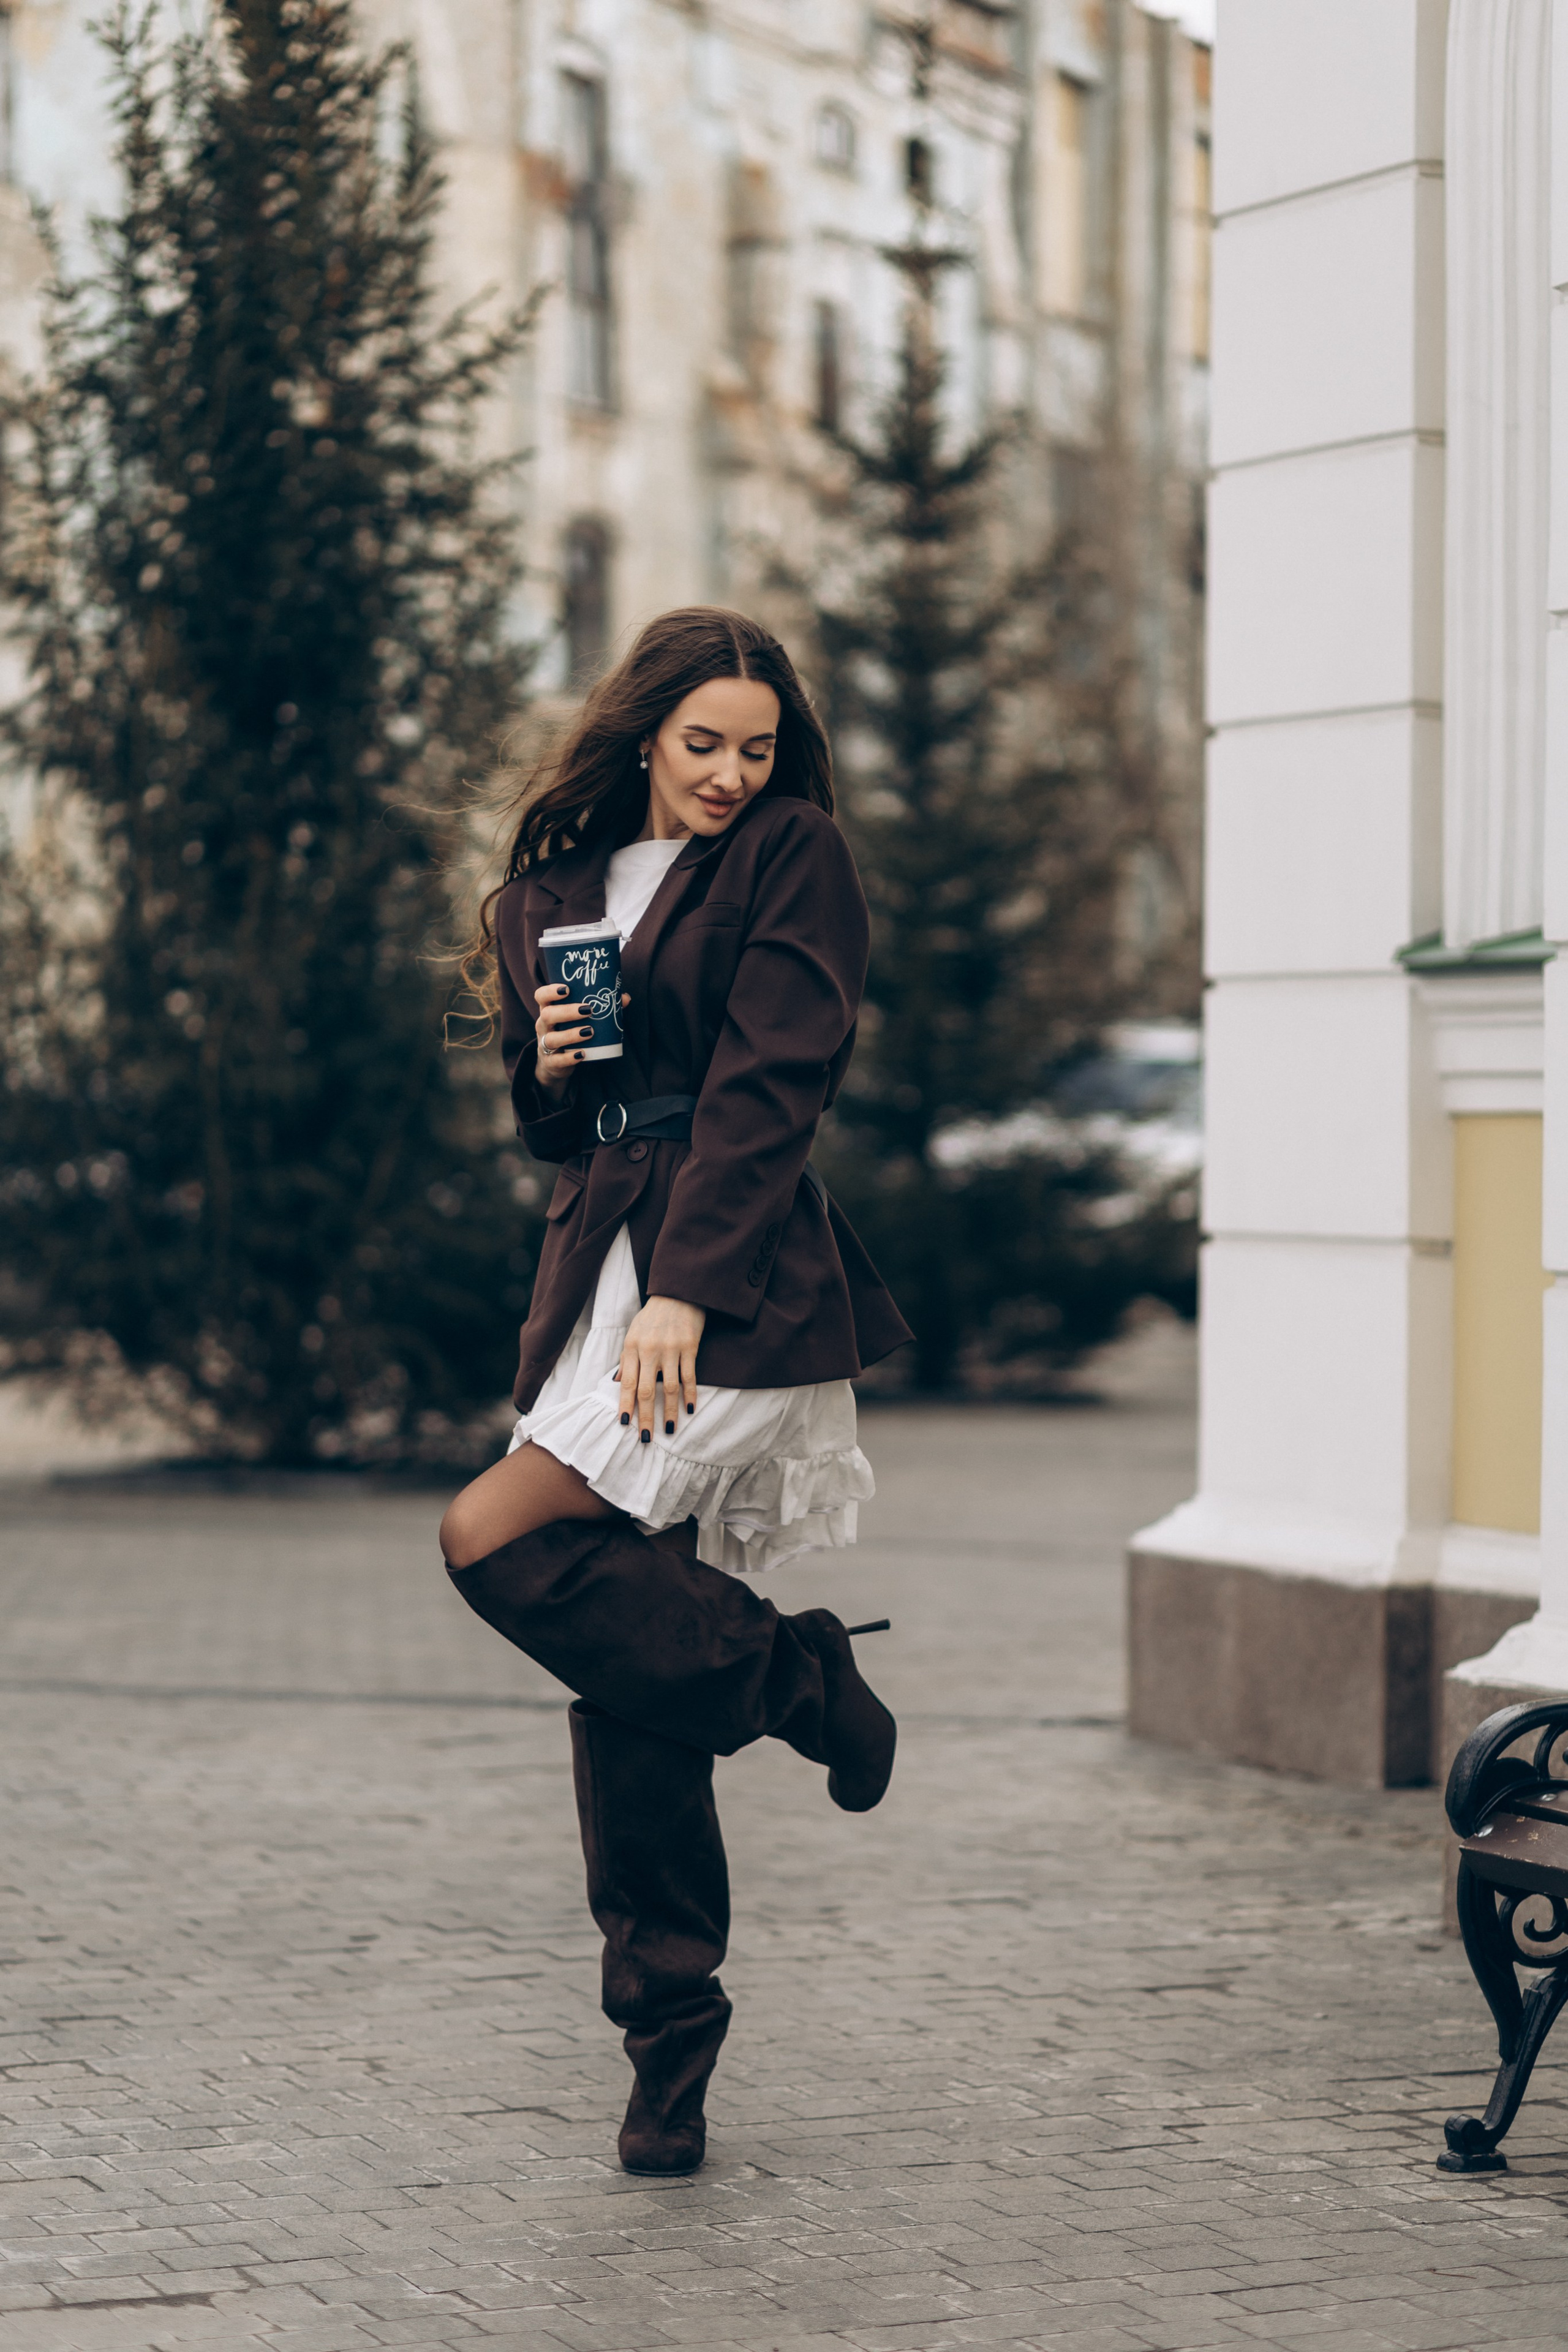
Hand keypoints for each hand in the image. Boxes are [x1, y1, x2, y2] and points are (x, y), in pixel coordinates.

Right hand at [532, 984, 629, 1100]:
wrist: (556, 1064)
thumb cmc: (570, 1032)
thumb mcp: (580, 1020)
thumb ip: (601, 1007)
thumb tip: (625, 998)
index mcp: (549, 1010)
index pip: (541, 996)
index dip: (550, 991)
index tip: (566, 989)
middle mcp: (543, 1025)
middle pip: (547, 1015)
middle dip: (567, 1011)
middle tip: (587, 1010)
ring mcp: (544, 1044)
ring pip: (551, 1038)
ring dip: (571, 1034)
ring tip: (590, 1031)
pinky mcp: (550, 1062)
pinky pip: (557, 1060)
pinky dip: (570, 1057)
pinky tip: (583, 1054)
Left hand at [617, 1295, 704, 1439]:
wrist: (677, 1292)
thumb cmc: (652, 1316)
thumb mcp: (633, 1334)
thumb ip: (626, 1359)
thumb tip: (619, 1382)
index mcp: (631, 1348)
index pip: (627, 1383)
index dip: (625, 1404)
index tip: (624, 1424)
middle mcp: (649, 1350)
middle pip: (646, 1391)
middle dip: (645, 1416)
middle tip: (645, 1438)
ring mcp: (670, 1349)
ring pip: (669, 1388)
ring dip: (669, 1412)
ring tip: (670, 1430)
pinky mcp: (689, 1347)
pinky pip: (689, 1376)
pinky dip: (690, 1394)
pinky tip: (689, 1409)